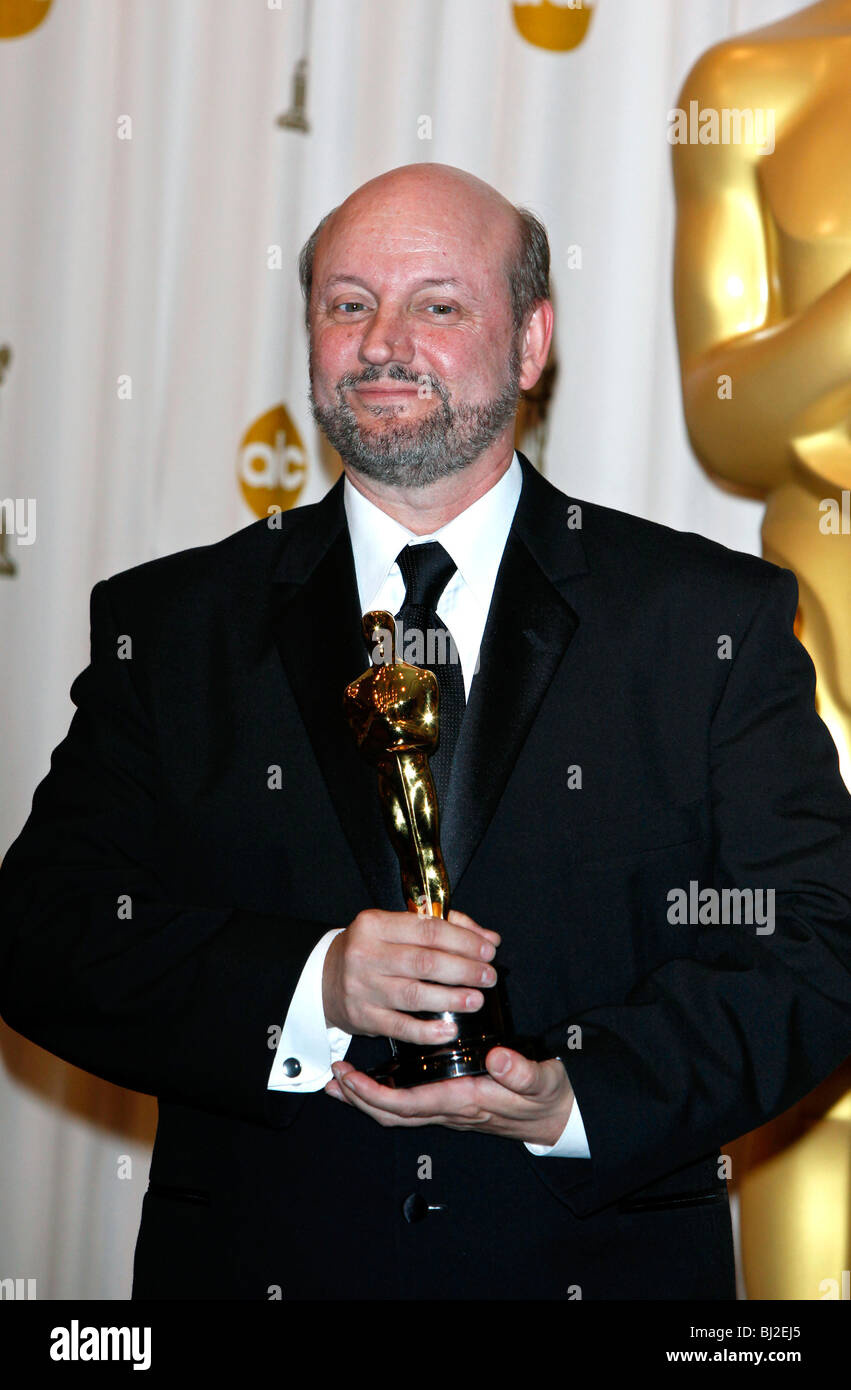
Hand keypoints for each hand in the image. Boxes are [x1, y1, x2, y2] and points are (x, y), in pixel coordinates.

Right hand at [322, 907, 500, 1044]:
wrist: (324, 979)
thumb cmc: (370, 950)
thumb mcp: (397, 928)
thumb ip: (444, 928)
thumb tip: (489, 938)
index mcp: (375, 924)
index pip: (428, 929)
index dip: (464, 941)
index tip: (488, 950)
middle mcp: (365, 954)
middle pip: (424, 962)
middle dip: (464, 970)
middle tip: (488, 976)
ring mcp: (363, 988)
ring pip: (414, 995)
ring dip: (451, 998)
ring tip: (476, 999)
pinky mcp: (363, 1017)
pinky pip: (400, 1027)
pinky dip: (427, 1031)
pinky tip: (449, 1029)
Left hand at [325, 1048, 574, 1147]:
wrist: (559, 1117)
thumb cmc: (547, 1096)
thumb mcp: (541, 1081)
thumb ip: (521, 1071)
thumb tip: (498, 1059)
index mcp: (464, 1101)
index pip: (409, 1104)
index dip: (374, 1094)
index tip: (350, 1078)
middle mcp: (450, 1110)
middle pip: (392, 1114)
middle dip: (359, 1099)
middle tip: (332, 1078)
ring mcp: (449, 1109)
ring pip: (397, 1112)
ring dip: (367, 1098)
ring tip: (341, 1081)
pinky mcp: (451, 1102)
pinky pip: (410, 1104)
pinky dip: (386, 1094)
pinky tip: (375, 1079)